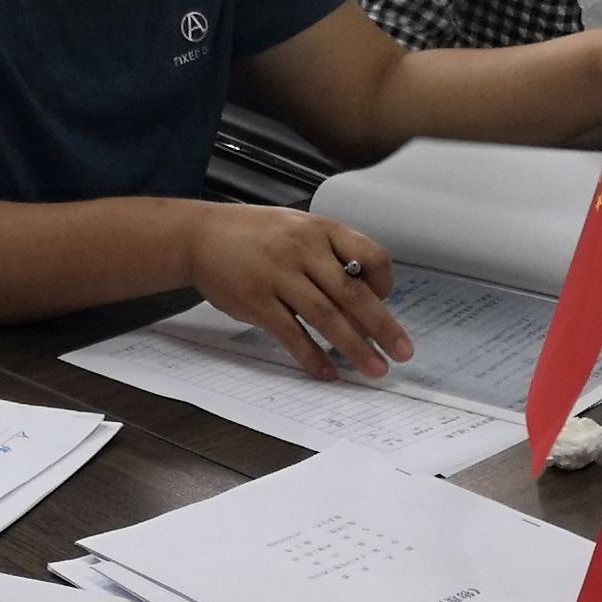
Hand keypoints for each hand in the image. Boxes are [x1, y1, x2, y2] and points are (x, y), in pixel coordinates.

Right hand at [187, 203, 413, 379]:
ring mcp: (278, 275)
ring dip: (354, 347)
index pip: (370, 255)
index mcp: (321, 230)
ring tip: (374, 369)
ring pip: (326, 317)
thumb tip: (362, 303)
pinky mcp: (256, 301)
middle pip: (353, 293)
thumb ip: (329, 257)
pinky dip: (311, 356)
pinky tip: (327, 371)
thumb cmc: (254, 235)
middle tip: (402, 352)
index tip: (387, 300)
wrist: (200, 236)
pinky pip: (291, 334)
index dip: (385, 282)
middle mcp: (303, 250)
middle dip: (383, 327)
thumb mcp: (298, 230)